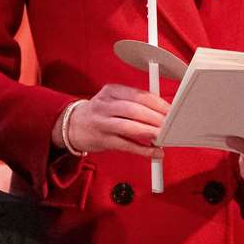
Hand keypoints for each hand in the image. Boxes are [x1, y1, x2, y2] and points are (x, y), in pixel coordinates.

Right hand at [53, 84, 169, 156]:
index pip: (138, 95)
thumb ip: (135, 103)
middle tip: (171, 124)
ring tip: (164, 136)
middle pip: (135, 110)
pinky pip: (126, 145)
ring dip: (149, 132)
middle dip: (156, 118)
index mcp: (111, 91)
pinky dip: (143, 150)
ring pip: (129, 127)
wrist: (72, 126)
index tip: (171, 110)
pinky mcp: (103, 140)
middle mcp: (105, 105)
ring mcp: (102, 123)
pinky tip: (155, 152)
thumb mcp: (113, 100)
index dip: (157, 103)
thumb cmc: (100, 113)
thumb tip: (163, 112)